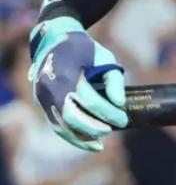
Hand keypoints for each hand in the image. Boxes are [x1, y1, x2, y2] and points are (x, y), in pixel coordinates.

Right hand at [28, 15, 128, 150]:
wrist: (55, 39)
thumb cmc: (85, 50)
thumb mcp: (105, 59)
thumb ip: (114, 81)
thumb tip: (120, 104)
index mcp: (68, 75)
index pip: (91, 101)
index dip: (109, 113)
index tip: (123, 120)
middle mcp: (51, 88)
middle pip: (72, 117)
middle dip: (94, 128)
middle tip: (112, 130)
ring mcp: (43, 97)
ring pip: (60, 125)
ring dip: (80, 138)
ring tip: (99, 145)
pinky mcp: (41, 102)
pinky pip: (55, 123)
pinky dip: (70, 134)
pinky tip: (86, 140)